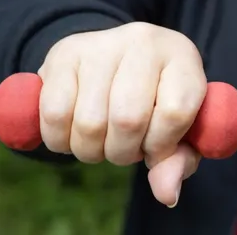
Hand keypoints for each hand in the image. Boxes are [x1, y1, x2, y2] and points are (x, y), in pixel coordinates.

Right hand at [37, 22, 205, 206]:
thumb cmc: (157, 100)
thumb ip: (179, 162)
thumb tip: (166, 194)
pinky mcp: (64, 53)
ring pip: (89, 121)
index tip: (155, 150)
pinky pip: (55, 114)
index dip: (162, 145)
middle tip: (123, 148)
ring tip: (100, 142)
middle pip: (129, 119)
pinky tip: (72, 135)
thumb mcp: (180, 129)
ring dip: (91, 150)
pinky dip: (60, 140)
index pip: (175, 112)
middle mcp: (144, 41)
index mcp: (182, 57)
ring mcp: (102, 44)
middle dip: (122, 152)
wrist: (118, 58)